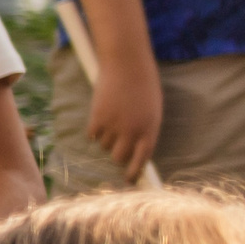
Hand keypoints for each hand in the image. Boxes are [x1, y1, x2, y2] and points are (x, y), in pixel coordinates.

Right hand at [86, 53, 163, 181]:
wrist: (127, 64)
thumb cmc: (143, 84)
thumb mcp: (152, 109)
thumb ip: (145, 129)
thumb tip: (133, 148)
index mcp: (150, 129)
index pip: (142, 159)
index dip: (134, 171)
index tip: (129, 179)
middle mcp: (132, 131)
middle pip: (119, 156)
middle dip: (116, 154)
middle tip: (115, 146)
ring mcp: (114, 125)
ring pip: (104, 145)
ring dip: (105, 137)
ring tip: (110, 119)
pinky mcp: (98, 118)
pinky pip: (92, 134)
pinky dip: (94, 129)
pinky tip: (100, 116)